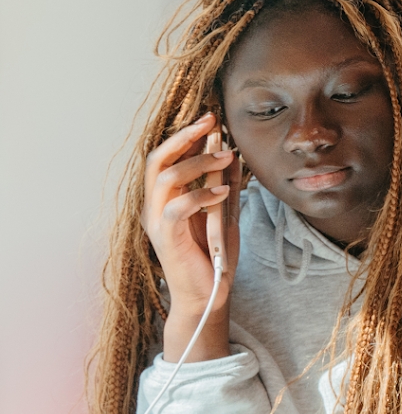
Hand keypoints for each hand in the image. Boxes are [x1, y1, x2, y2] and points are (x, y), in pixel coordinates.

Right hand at [141, 112, 241, 361]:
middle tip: (212, 123)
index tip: (211, 118)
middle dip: (184, 137)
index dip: (185, 135)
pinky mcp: (167, 239)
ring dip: (197, 162)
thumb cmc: (214, 255)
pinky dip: (201, 195)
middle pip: (157, 159)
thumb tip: (233, 154)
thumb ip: (225, 186)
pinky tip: (224, 191)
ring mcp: (158, 222)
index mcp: (165, 198)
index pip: (166, 157)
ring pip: (164, 178)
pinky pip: (177, 208)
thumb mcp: (225, 213)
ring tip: (226, 156)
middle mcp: (155, 206)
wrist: (209, 295)